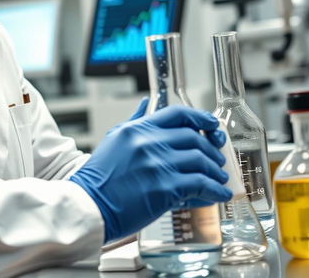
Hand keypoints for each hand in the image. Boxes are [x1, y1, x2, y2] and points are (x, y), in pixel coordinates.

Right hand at [69, 104, 231, 242]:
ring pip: (201, 160)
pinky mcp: (165, 189)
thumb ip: (135, 120)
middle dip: (211, 150)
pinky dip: (214, 189)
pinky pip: (200, 184)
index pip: (177, 114)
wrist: (89, 205)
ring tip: (218, 179)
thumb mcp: (114, 139)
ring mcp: (158, 165)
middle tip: (217, 160)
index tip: (212, 125)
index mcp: (138, 129)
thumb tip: (147, 103)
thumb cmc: (99, 177)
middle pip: (194, 137)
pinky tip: (218, 194)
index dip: (200, 117)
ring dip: (215, 171)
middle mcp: (149, 143)